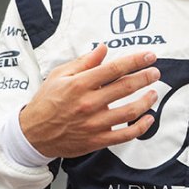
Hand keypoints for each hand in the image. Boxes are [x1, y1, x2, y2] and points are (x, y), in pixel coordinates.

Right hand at [19, 45, 160, 157]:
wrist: (32, 135)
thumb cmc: (47, 101)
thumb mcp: (59, 76)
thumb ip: (84, 62)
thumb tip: (103, 48)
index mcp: (79, 85)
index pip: (114, 69)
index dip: (135, 61)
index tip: (150, 55)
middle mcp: (88, 103)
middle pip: (125, 87)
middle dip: (145, 77)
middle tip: (155, 72)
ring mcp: (94, 124)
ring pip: (129, 111)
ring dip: (146, 101)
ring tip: (154, 93)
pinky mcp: (97, 140)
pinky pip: (125, 135)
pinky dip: (141, 127)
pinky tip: (149, 118)